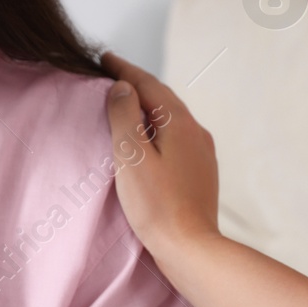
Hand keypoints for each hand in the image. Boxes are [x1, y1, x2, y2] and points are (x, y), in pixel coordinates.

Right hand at [101, 50, 221, 263]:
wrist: (192, 248)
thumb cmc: (156, 205)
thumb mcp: (131, 157)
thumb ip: (125, 116)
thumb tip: (123, 87)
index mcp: (179, 123)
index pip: (148, 84)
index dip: (124, 70)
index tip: (104, 58)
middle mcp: (196, 132)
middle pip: (163, 99)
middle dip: (137, 85)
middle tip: (112, 75)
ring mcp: (202, 153)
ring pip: (171, 119)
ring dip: (149, 107)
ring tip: (126, 104)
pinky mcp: (201, 173)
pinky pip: (177, 138)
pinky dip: (158, 129)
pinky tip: (149, 140)